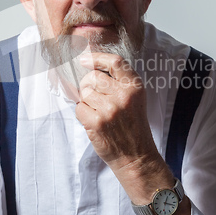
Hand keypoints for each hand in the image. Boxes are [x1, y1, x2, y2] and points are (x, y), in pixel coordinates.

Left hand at [75, 52, 162, 176]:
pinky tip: (93, 121)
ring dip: (86, 101)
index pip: (115, 62)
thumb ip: (120, 82)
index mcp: (135, 87)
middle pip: (93, 77)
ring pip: (84, 92)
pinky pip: (79, 108)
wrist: (136, 156)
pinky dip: (82, 114)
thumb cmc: (133, 126)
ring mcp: (109, 109)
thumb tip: (91, 67)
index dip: (97, 58)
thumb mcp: (135, 99)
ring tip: (98, 112)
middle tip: (94, 97)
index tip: (86, 60)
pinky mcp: (96, 122)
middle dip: (88, 85)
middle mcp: (123, 96)